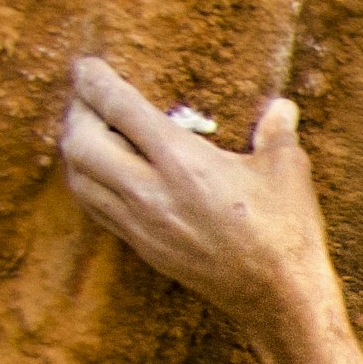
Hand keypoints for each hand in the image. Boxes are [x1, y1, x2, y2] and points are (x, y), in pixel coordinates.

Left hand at [56, 58, 339, 343]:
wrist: (279, 297)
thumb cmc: (286, 231)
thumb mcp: (287, 169)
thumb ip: (276, 131)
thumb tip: (281, 107)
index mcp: (183, 161)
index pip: (119, 108)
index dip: (94, 81)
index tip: (86, 66)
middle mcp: (151, 191)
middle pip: (80, 141)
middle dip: (77, 112)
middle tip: (86, 96)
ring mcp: (141, 223)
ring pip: (79, 177)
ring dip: (75, 147)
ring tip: (89, 130)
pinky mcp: (143, 246)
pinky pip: (95, 206)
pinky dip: (87, 180)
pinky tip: (102, 171)